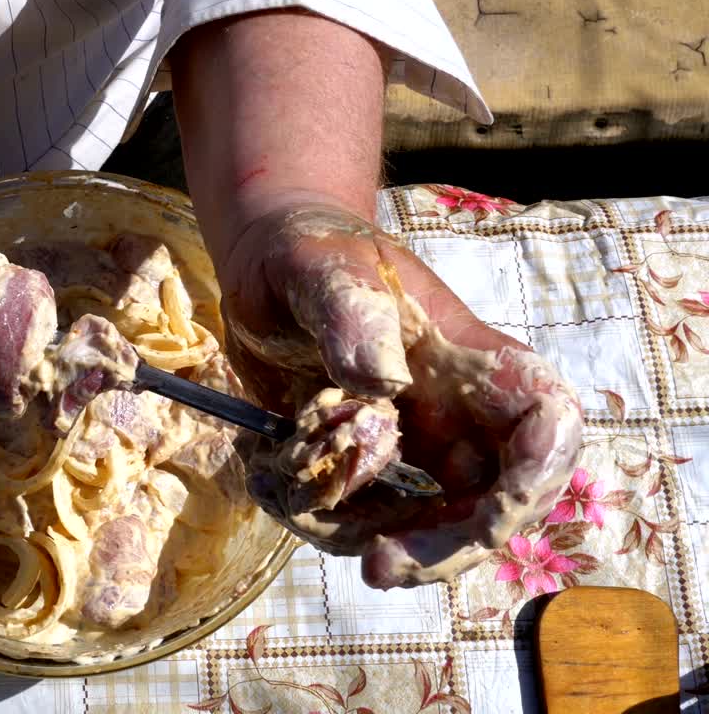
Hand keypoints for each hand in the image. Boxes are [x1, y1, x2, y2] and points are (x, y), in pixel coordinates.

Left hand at [216, 196, 583, 587]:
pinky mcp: (376, 465)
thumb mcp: (319, 267)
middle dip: (449, 545)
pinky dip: (337, 526)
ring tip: (307, 512)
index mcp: (466, 360)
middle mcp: (457, 411)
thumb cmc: (307, 251)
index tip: (490, 515)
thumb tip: (382, 379)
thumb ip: (350, 312)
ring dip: (380, 541)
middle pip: (498, 501)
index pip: (546, 421)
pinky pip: (376, 520)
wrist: (270, 264)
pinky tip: (292, 495)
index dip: (538, 476)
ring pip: (435, 525)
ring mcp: (420, 444)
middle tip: (378, 563)